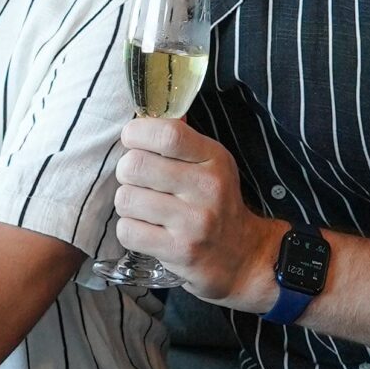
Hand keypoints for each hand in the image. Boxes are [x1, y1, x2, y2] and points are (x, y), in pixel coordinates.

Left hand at [115, 118, 284, 308]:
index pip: (168, 134)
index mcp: (214, 158)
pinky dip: (130, 230)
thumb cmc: (216, 203)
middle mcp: (207, 188)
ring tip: (145, 209)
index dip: (137, 133)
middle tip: (138, 181)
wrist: (243, 256)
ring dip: (128, 204)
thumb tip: (146, 112)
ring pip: (126, 199)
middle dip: (127, 172)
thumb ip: (181, 139)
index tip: (133, 140)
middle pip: (135, 166)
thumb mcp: (210, 164)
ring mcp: (194, 222)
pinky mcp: (180, 251)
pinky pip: (128, 231)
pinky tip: (148, 231)